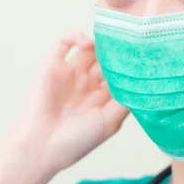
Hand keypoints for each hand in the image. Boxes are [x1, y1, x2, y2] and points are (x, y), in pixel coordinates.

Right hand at [17, 31, 128, 171]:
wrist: (41, 147)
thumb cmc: (75, 141)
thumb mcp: (110, 122)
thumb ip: (125, 100)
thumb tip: (141, 79)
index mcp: (102, 97)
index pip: (121, 72)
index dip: (130, 63)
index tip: (143, 55)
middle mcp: (87, 82)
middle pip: (107, 57)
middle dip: (118, 50)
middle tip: (129, 43)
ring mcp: (70, 72)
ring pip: (90, 47)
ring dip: (101, 41)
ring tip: (110, 44)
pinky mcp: (52, 64)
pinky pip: (64, 41)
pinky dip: (77, 35)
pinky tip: (88, 44)